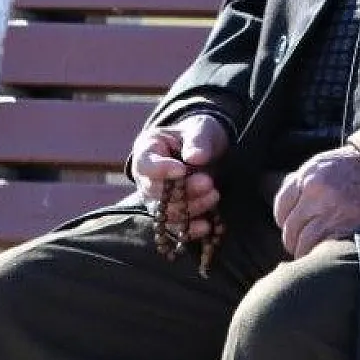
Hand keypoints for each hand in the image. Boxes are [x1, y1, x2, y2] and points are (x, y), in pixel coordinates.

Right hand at [129, 113, 229, 239]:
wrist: (207, 151)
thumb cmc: (199, 135)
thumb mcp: (201, 129)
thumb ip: (198, 140)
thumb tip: (195, 158)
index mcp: (147, 149)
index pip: (145, 164)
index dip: (161, 170)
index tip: (182, 170)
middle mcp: (145, 177)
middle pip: (155, 191)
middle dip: (182, 190)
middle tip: (208, 182)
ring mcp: (156, 198)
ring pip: (166, 212)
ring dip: (191, 208)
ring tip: (215, 195)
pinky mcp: (170, 213)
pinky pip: (175, 227)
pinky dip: (190, 229)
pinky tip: (207, 226)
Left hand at [272, 145, 359, 257]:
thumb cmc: (358, 166)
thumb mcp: (326, 163)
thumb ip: (306, 179)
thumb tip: (290, 200)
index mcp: (308, 175)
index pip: (282, 204)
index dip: (283, 219)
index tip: (289, 226)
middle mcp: (315, 192)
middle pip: (291, 226)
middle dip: (292, 239)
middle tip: (297, 246)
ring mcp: (330, 211)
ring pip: (303, 240)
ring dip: (304, 251)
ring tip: (309, 254)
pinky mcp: (345, 227)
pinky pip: (323, 247)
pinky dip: (320, 253)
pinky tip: (323, 255)